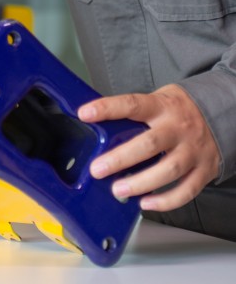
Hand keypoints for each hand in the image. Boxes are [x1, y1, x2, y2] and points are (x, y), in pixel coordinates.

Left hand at [78, 84, 220, 211]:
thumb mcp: (157, 100)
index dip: (108, 108)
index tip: (85, 113)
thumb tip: (99, 128)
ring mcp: (193, 150)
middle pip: (149, 144)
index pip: (132, 104)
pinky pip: (186, 190)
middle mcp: (178, 128)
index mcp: (162, 106)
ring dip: (141, 183)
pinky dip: (165, 201)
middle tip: (98, 169)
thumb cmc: (178, 109)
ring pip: (168, 170)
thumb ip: (134, 115)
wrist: (218, 112)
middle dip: (121, 158)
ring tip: (118, 190)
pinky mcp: (204, 169)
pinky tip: (145, 203)